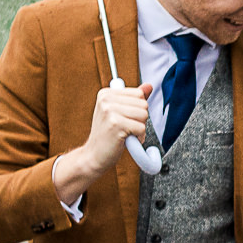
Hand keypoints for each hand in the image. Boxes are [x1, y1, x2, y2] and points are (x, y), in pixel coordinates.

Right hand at [54, 81, 152, 201]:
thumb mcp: (120, 113)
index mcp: (106, 93)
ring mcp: (110, 110)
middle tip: (126, 129)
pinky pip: (142, 128)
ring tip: (126, 134)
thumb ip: (134, 99)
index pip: (139, 94)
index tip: (125, 119)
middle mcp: (106, 99)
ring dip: (140, 129)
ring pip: (144, 115)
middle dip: (140, 119)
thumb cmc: (108, 136)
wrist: (94, 156)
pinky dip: (138, 138)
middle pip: (143, 104)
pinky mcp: (116, 124)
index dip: (138, 110)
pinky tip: (126, 141)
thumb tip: (149, 86)